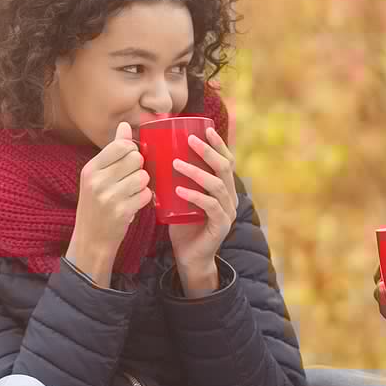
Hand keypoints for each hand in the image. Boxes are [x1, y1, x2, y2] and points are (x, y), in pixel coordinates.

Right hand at [66, 122, 150, 283]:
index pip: (122, 145)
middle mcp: (98, 181)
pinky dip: (144, 199)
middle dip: (140, 168)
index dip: (133, 151)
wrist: (91, 240)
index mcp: (91, 169)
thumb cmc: (96, 205)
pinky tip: (133, 204)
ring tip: (131, 193)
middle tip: (131, 179)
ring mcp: (109, 197)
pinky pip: (146, 194)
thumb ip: (113, 151)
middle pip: (136, 159)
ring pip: (144, 176)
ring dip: (143, 185)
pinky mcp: (122, 211)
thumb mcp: (97, 177)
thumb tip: (124, 125)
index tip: (130, 161)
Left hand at [167, 126, 238, 293]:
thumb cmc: (182, 224)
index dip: (218, 144)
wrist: (189, 257)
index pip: (226, 161)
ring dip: (197, 172)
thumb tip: (154, 155)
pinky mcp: (221, 226)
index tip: (205, 128)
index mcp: (224, 188)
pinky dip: (195, 196)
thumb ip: (175, 179)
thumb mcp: (180, 197)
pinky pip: (211, 207)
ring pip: (218, 185)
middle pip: (225, 168)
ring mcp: (228, 212)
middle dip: (208, 152)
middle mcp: (230, 198)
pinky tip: (180, 190)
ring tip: (177, 163)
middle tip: (190, 141)